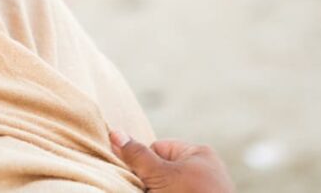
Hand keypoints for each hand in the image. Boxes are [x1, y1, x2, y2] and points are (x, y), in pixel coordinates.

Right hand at [109, 128, 235, 191]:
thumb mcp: (160, 175)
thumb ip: (138, 156)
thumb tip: (115, 133)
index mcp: (199, 153)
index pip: (158, 148)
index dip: (145, 164)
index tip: (142, 180)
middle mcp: (205, 169)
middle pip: (163, 171)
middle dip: (151, 182)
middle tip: (148, 191)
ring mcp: (205, 189)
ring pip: (167, 187)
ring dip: (156, 191)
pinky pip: (179, 192)